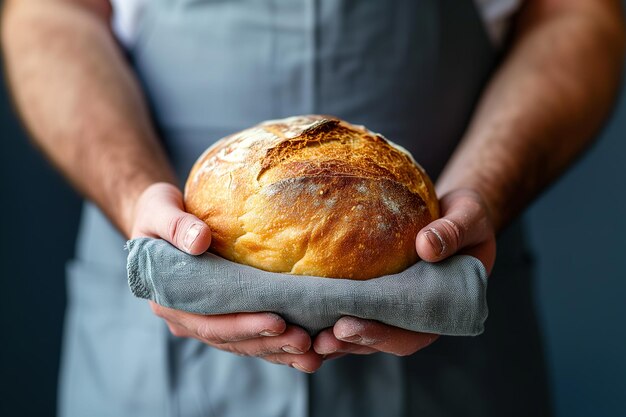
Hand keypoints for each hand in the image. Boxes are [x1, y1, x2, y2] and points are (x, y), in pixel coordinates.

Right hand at [132, 182, 322, 372]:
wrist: (158, 219)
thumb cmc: (158, 213)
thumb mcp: (158, 211)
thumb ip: (175, 226)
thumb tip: (199, 241)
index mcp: (169, 298)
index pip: (210, 322)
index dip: (244, 325)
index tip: (277, 320)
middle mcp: (186, 317)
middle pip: (231, 339)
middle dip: (268, 342)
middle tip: (305, 342)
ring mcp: (203, 319)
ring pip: (242, 343)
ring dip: (276, 349)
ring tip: (310, 354)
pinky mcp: (221, 314)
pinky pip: (248, 335)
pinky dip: (274, 343)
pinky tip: (304, 349)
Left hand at [314, 188, 495, 358]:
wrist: (456, 215)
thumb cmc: (465, 219)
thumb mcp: (467, 219)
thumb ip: (452, 232)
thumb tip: (427, 245)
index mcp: (441, 309)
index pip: (409, 332)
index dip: (379, 334)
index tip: (349, 326)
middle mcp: (415, 316)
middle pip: (379, 339)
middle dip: (348, 341)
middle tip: (319, 338)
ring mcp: (394, 308)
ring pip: (362, 332)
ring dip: (334, 336)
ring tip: (304, 336)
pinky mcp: (377, 295)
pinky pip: (353, 307)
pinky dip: (330, 312)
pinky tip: (302, 310)